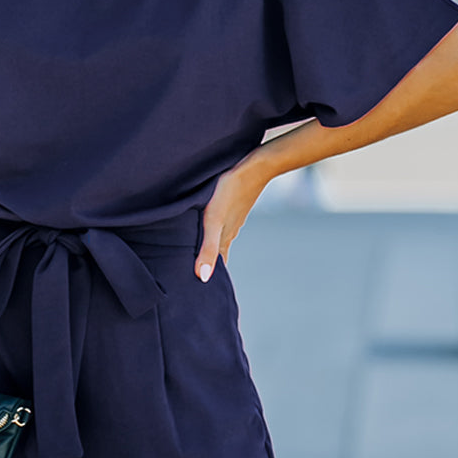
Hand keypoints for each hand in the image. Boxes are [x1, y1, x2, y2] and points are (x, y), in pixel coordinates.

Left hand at [194, 161, 266, 281]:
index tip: (204, 293)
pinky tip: (214, 228)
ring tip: (204, 257)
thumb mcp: (213, 220)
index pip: (218, 266)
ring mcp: (233, 218)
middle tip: (200, 280)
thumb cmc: (230, 191)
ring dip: (213, 249)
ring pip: (221, 239)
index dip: (211, 279)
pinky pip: (224, 224)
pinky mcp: (234, 204)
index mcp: (224, 239)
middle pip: (219, 255)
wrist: (257, 165)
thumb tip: (203, 278)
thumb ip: (208, 248)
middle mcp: (229, 231)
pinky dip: (217, 233)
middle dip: (211, 267)